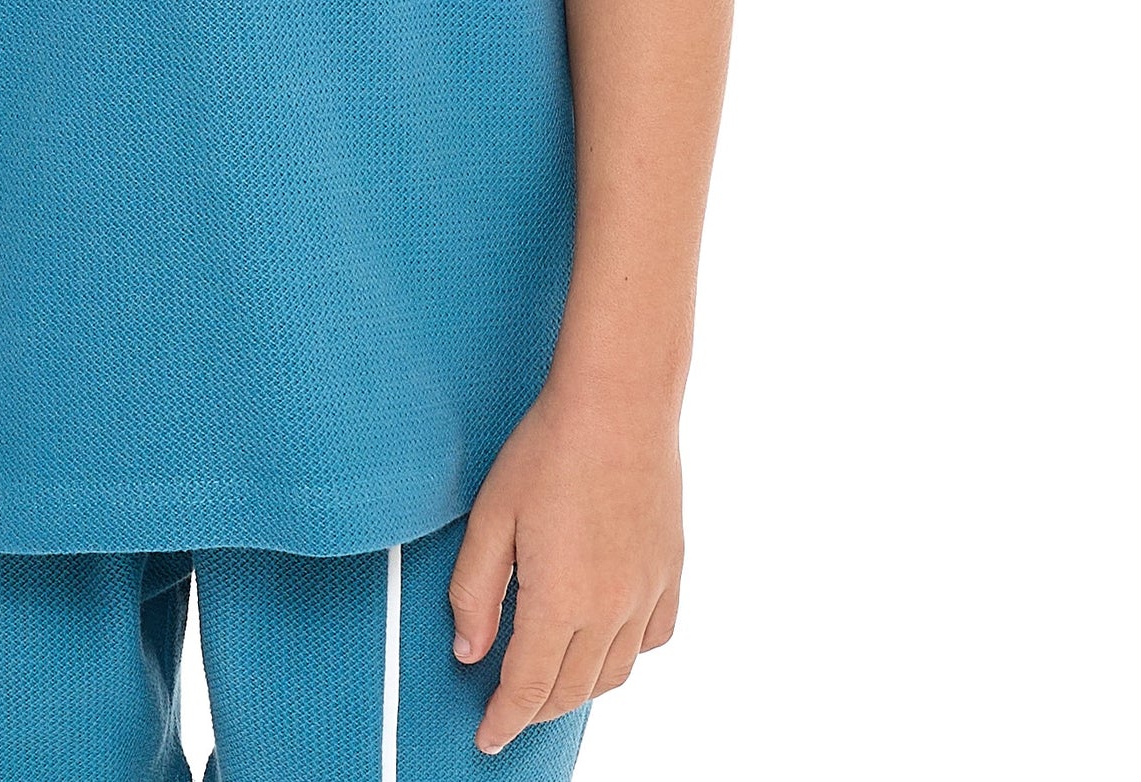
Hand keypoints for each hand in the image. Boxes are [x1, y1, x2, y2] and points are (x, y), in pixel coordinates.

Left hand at [448, 383, 682, 754]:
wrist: (618, 402)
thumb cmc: (547, 449)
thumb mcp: (491, 517)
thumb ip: (475, 592)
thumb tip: (470, 652)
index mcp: (561, 601)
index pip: (527, 688)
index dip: (503, 720)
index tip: (486, 738)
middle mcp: (611, 609)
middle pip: (571, 689)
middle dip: (535, 708)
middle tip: (509, 708)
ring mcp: (647, 591)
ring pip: (615, 673)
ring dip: (580, 688)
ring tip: (551, 680)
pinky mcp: (670, 569)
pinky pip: (654, 637)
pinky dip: (627, 654)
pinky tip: (605, 641)